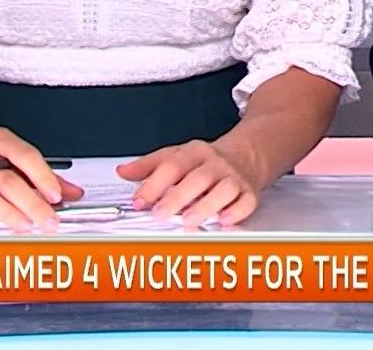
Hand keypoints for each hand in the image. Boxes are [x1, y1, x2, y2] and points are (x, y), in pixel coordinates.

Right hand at [0, 126, 83, 232]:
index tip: (56, 196)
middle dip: (31, 203)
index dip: (42, 177)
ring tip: (26, 226)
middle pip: (7, 180)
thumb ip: (45, 176)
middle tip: (48, 220)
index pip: (25, 156)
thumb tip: (74, 193)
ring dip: (7, 213)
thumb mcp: (15, 158)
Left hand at [119, 140, 260, 226]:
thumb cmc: (206, 160)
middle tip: (159, 213)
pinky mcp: (249, 192)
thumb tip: (123, 171)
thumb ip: (148, 165)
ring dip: (206, 204)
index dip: (154, 184)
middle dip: (177, 197)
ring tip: (189, 218)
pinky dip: (237, 211)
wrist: (246, 154)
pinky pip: (246, 201)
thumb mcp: (176, 155)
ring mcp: (233, 178)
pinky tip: (224, 220)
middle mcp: (214, 164)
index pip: (172, 165)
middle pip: (197, 178)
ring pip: (223, 189)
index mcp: (194, 153)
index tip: (139, 201)